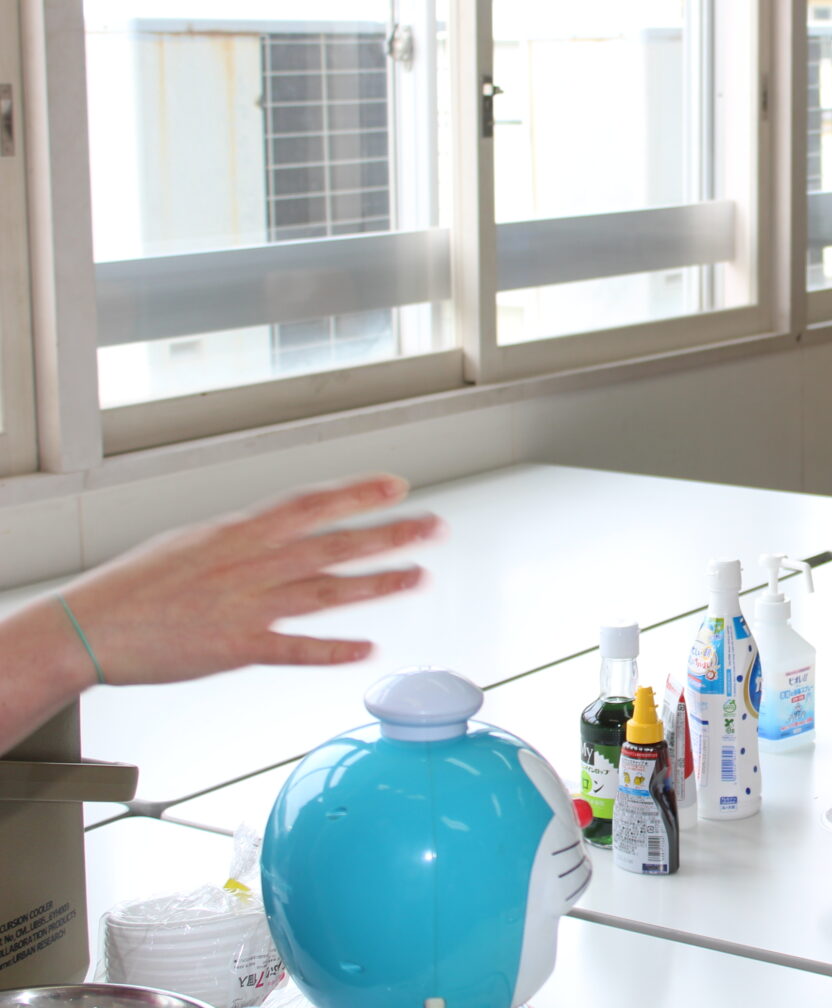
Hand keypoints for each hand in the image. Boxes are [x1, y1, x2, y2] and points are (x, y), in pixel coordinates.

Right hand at [56, 475, 439, 686]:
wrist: (92, 625)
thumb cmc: (138, 584)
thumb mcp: (195, 542)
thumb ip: (246, 539)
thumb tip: (280, 530)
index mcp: (241, 532)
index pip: (312, 503)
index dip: (358, 493)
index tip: (398, 486)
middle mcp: (253, 563)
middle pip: (335, 543)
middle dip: (390, 533)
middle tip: (434, 527)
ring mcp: (248, 605)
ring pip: (327, 590)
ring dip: (378, 583)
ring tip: (419, 576)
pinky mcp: (238, 647)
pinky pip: (295, 647)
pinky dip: (332, 649)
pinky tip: (366, 649)